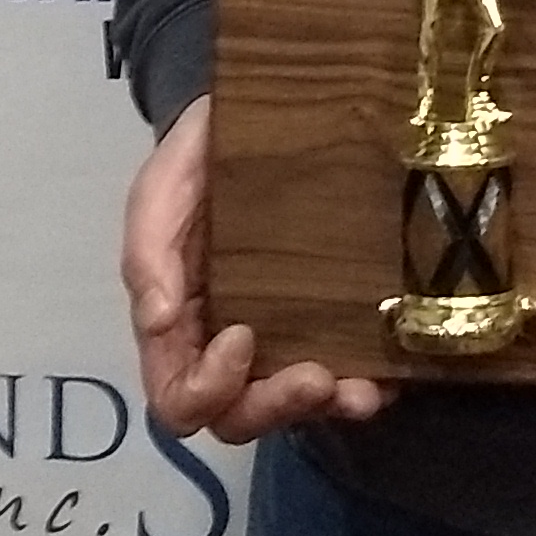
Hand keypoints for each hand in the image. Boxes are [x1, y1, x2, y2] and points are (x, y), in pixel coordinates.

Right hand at [121, 95, 398, 441]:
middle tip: (316, 376)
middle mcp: (229, 347)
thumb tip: (156, 321)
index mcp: (180, 326)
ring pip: (295, 406)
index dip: (206, 388)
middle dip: (275, 405)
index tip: (240, 337)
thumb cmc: (200, 159)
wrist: (255, 120)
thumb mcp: (162, 189)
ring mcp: (283, 339)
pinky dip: (367, 385)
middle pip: (239, 416)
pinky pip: (348, 374)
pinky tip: (388, 376)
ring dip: (326, 406)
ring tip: (361, 390)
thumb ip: (147, 250)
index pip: (178, 396)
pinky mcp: (330, 323)